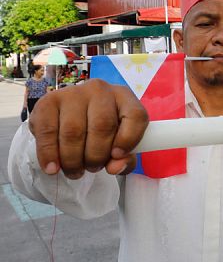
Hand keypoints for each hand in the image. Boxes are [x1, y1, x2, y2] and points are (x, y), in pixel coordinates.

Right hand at [28, 79, 148, 179]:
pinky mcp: (48, 101)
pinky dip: (49, 154)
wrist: (63, 118)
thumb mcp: (117, 144)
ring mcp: (73, 93)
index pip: (135, 115)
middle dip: (96, 156)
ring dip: (73, 160)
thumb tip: (115, 168)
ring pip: (74, 132)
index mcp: (124, 97)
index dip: (129, 139)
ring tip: (74, 171)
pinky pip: (48, 131)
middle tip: (92, 169)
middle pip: (102, 126)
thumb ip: (124, 159)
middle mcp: (100, 90)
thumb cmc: (99, 133)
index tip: (117, 157)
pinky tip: (53, 168)